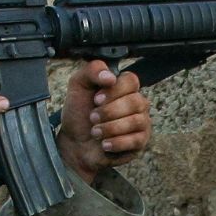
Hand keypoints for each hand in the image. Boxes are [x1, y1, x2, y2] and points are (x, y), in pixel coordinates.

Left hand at [56, 60, 150, 181]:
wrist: (74, 142)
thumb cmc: (79, 113)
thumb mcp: (78, 85)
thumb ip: (92, 70)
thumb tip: (111, 77)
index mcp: (124, 87)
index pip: (131, 81)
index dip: (114, 91)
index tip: (96, 99)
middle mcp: (137, 103)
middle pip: (135, 101)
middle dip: (109, 112)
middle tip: (92, 118)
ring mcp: (141, 122)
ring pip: (136, 121)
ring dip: (110, 128)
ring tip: (95, 132)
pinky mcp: (140, 142)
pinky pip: (136, 140)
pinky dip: (116, 143)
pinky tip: (104, 144)